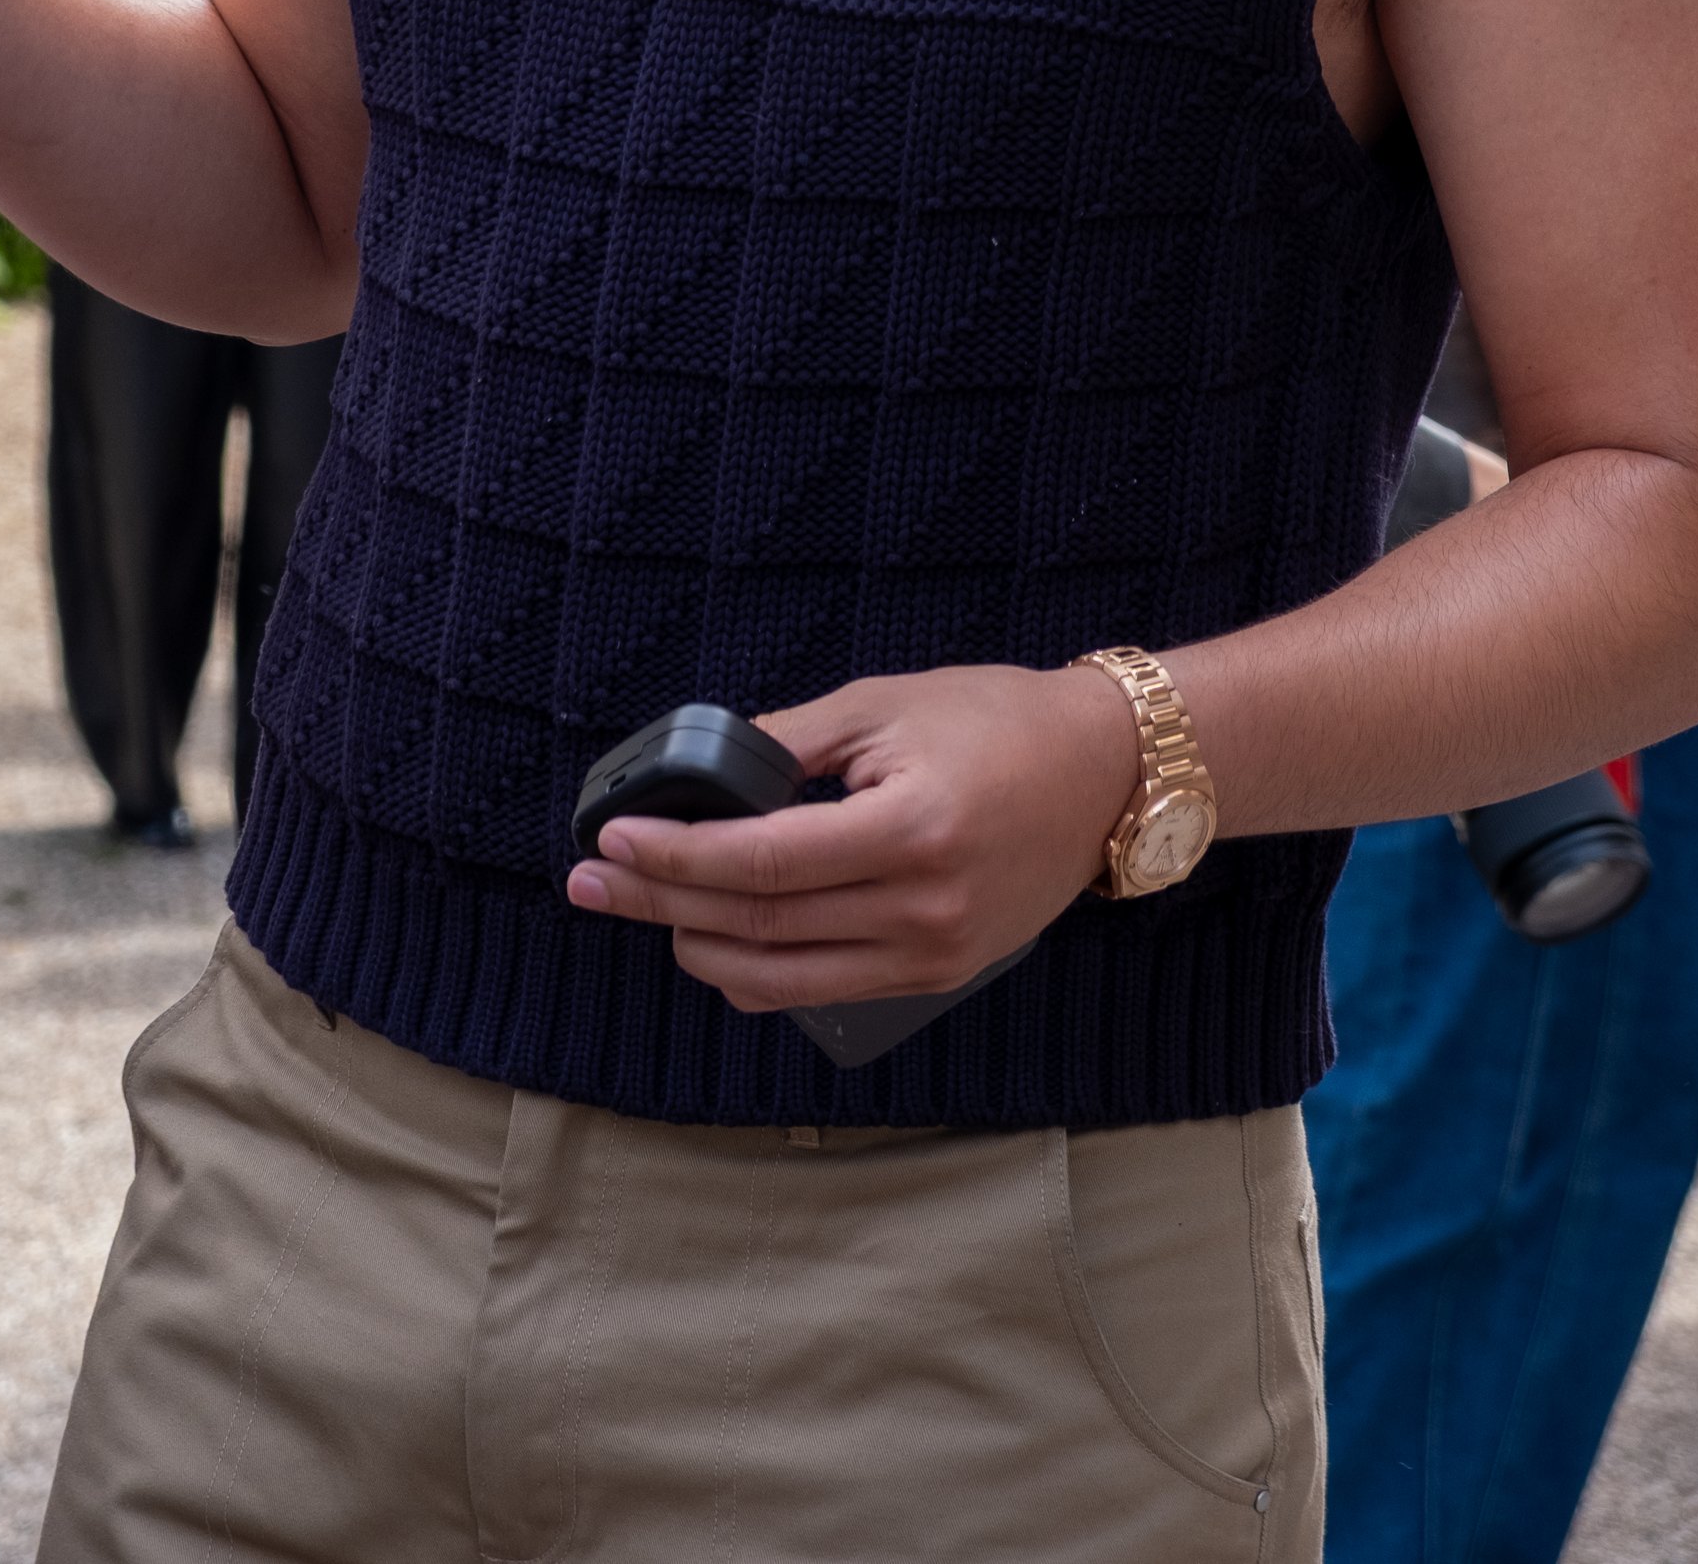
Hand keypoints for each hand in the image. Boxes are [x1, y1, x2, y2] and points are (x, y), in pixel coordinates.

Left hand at [564, 662, 1140, 1015]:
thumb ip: (789, 743)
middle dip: (662, 905)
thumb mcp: (884, 707)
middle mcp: (921, 909)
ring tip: (643, 908)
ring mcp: (932, 954)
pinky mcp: (936, 975)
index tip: (613, 838)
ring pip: (782, 976)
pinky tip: (714, 938)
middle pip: (759, 926)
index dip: (676, 857)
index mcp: (909, 832)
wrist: (1104, 773)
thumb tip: (699, 772)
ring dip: (699, 947)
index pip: (762, 863)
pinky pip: (823, 991)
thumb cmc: (995, 720)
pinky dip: (758, 971)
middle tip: (592, 881)